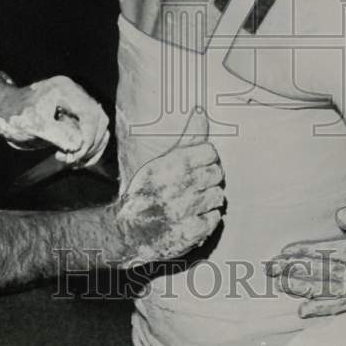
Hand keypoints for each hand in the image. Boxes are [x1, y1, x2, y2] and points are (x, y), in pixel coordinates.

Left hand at [0, 75, 110, 167]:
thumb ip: (57, 134)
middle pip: (100, 120)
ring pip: (99, 127)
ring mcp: (76, 105)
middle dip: (90, 143)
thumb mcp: (32, 125)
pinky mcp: (75, 117)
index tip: (76, 154)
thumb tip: (79, 145)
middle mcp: (75, 95)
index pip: (91, 113)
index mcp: (66, 90)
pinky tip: (76, 158)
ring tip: (72, 160)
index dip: (88, 136)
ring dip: (91, 147)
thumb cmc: (13, 115)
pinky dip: (89, 147)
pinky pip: (92, 132)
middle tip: (73, 160)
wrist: (3, 112)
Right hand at [114, 108, 224, 266]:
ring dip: (210, 199)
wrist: (127, 231)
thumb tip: (202, 112)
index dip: (207, 158)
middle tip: (197, 184)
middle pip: (216, 174)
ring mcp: (182, 212)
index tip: (199, 164)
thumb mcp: (161, 161)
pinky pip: (215, 218)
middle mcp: (175, 187)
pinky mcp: (188, 233)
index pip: (210, 152)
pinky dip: (208, 218)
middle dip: (209, 179)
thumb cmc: (147, 191)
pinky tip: (194, 216)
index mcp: (169, 165)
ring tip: (195, 201)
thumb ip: (187, 138)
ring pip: (218, 196)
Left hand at [266, 201, 345, 317]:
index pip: (326, 252)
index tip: (283, 252)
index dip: (303, 252)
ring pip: (324, 289)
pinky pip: (339, 306)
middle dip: (293, 269)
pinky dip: (321, 309)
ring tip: (279, 282)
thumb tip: (339, 219)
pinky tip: (302, 310)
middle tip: (270, 268)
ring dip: (300, 287)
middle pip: (320, 271)